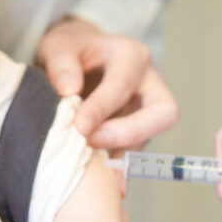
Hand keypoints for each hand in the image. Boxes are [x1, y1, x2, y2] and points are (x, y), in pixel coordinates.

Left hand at [36, 16, 178, 152]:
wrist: (76, 58)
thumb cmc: (70, 51)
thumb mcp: (57, 46)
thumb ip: (60, 63)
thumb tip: (69, 89)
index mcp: (130, 55)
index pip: (123, 84)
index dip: (101, 108)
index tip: (78, 127)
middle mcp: (149, 80)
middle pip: (164, 112)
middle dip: (130, 132)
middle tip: (93, 141)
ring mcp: (147, 107)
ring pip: (152, 135)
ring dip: (122, 151)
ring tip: (92, 162)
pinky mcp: (139, 128)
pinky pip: (135, 150)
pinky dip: (119, 163)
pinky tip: (102, 175)